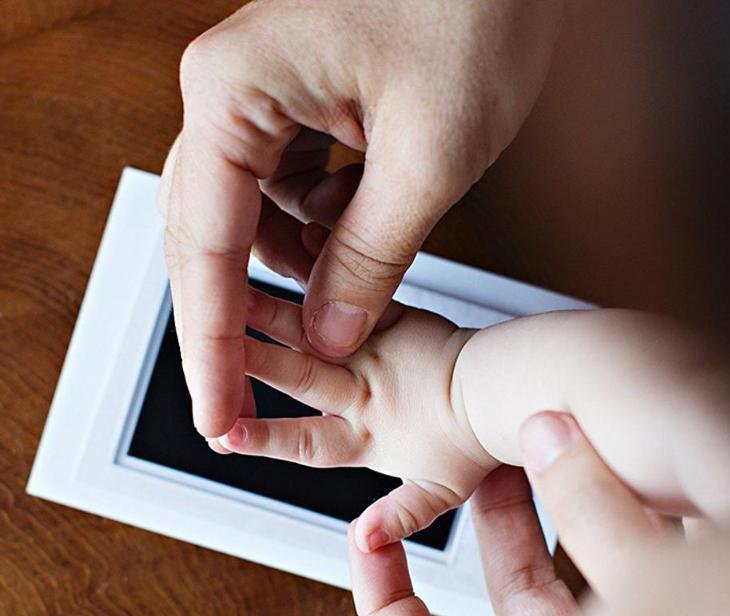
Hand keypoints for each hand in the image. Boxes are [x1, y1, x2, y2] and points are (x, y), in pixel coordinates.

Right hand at [159, 0, 566, 436]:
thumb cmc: (478, 7)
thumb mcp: (429, 157)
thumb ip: (370, 258)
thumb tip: (331, 334)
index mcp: (235, 91)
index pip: (205, 248)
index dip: (211, 347)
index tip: (216, 415)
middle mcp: (233, 92)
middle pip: (208, 237)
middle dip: (236, 319)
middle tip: (245, 398)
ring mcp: (264, 97)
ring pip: (253, 219)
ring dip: (295, 268)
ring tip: (346, 290)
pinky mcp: (302, 106)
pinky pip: (291, 192)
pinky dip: (322, 232)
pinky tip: (362, 231)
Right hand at [217, 288, 498, 550]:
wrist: (504, 390)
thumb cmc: (475, 437)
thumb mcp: (441, 493)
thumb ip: (401, 513)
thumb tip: (364, 541)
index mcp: (367, 434)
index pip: (305, 440)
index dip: (264, 437)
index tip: (222, 433)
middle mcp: (362, 389)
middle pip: (295, 374)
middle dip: (246, 359)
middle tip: (203, 342)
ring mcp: (373, 349)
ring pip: (310, 328)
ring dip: (266, 311)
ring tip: (228, 291)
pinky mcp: (391, 316)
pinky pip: (355, 288)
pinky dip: (323, 266)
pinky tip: (298, 239)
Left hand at [348, 411, 676, 615]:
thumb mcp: (652, 589)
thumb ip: (593, 513)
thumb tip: (547, 438)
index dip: (384, 602)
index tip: (368, 539)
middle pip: (507, 593)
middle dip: (492, 513)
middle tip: (478, 454)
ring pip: (572, 572)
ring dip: (559, 504)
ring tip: (549, 440)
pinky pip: (631, 564)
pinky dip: (621, 515)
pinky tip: (625, 467)